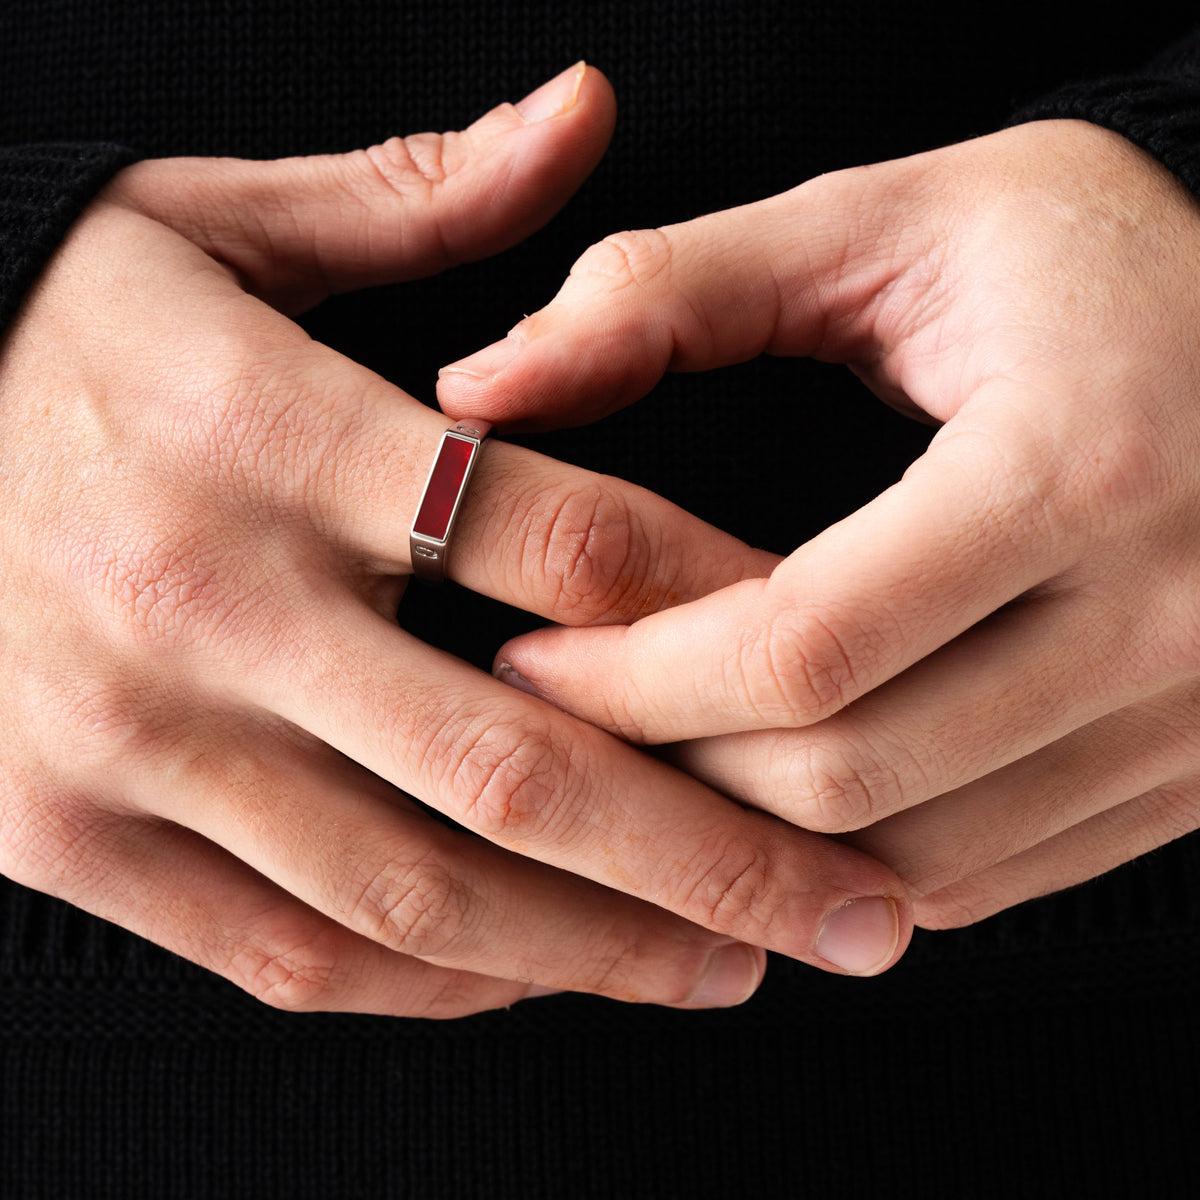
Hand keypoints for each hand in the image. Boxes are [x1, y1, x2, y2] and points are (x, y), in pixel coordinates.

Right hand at [0, 65, 910, 1018]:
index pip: (557, 534)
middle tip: (852, 907)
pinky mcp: (70, 840)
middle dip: (712, 853)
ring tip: (739, 964)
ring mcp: (127, 746)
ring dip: (605, 949)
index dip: (722, 606)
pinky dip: (446, 980)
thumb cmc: (56, 334)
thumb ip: (420, 196)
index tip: (833, 656)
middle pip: (518, 762)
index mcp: (260, 430)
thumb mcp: (213, 225)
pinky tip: (551, 971)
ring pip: (421, 890)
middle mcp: (200, 603)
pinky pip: (297, 951)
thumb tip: (585, 112)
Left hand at [441, 119, 1199, 927]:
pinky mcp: (1189, 773)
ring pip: (909, 862)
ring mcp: (1192, 720)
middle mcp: (1162, 622)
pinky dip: (858, 858)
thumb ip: (677, 289)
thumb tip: (485, 382)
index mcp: (1076, 468)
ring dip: (752, 833)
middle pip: (844, 779)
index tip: (532, 657)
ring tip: (657, 756)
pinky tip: (785, 790)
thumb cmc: (1097, 266)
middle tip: (570, 716)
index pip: (800, 647)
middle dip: (668, 770)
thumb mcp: (895, 226)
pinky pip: (987, 880)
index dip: (633, 675)